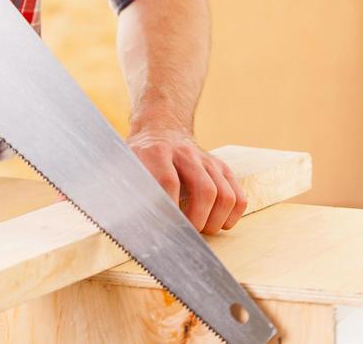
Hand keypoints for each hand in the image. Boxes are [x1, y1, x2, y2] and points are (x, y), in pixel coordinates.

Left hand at [127, 128, 246, 234]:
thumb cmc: (140, 156)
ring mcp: (207, 160)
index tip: (164, 230)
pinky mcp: (222, 168)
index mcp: (156, 152)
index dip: (169, 210)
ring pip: (225, 195)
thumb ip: (125, 187)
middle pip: (205, 190)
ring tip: (200, 230)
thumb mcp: (126, 164)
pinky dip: (231, 217)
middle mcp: (185, 153)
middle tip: (186, 234)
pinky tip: (217, 223)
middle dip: (197, 221)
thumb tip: (123, 220)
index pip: (169, 182)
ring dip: (214, 222)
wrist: (161, 128)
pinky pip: (238, 196)